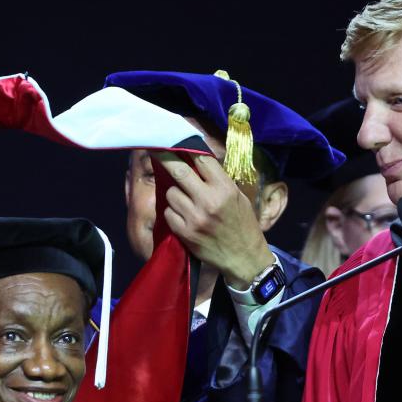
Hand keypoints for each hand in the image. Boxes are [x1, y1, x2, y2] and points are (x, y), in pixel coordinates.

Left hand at [156, 153, 274, 288]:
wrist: (244, 257)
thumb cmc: (242, 224)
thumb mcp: (238, 197)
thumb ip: (218, 181)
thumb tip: (196, 162)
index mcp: (225, 189)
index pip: (201, 160)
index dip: (187, 150)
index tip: (176, 144)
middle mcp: (208, 201)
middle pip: (179, 172)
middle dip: (167, 160)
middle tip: (158, 151)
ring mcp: (194, 217)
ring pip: (171, 194)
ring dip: (175, 194)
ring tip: (185, 200)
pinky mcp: (184, 232)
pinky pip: (168, 213)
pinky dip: (172, 212)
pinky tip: (183, 216)